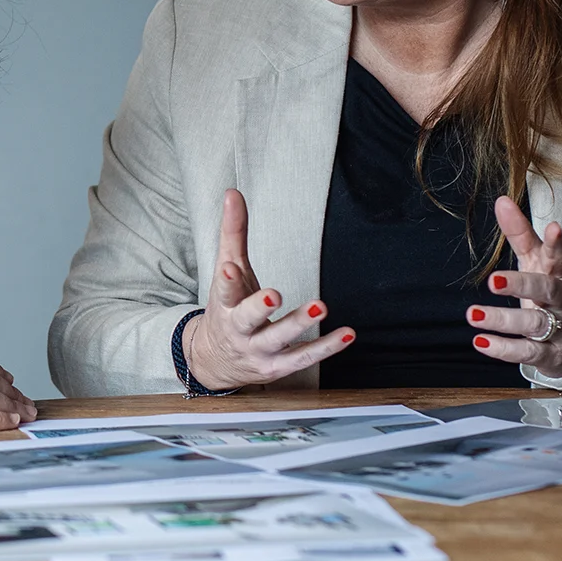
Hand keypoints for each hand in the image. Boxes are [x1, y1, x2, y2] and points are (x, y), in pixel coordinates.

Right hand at [185, 189, 353, 390]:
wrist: (215, 360)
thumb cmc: (226, 308)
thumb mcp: (227, 270)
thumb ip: (233, 232)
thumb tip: (233, 193)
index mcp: (224, 304)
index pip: (224, 291)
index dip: (228, 281)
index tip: (230, 268)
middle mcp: (239, 330)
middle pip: (247, 319)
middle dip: (259, 308)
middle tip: (274, 295)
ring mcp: (258, 351)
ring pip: (279, 340)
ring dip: (298, 324)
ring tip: (320, 306)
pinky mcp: (278, 367)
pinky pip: (303, 358)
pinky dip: (326, 347)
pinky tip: (346, 334)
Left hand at [467, 196, 561, 382]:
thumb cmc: (553, 296)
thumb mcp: (538, 263)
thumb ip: (520, 234)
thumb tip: (501, 200)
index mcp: (557, 274)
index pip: (559, 256)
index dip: (557, 243)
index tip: (554, 227)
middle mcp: (561, 301)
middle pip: (546, 290)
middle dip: (522, 285)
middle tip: (493, 280)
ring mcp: (559, 329)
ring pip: (534, 324)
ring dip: (503, 320)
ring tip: (473, 314)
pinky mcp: (551, 355)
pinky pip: (527, 353)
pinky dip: (503, 349)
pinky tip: (480, 341)